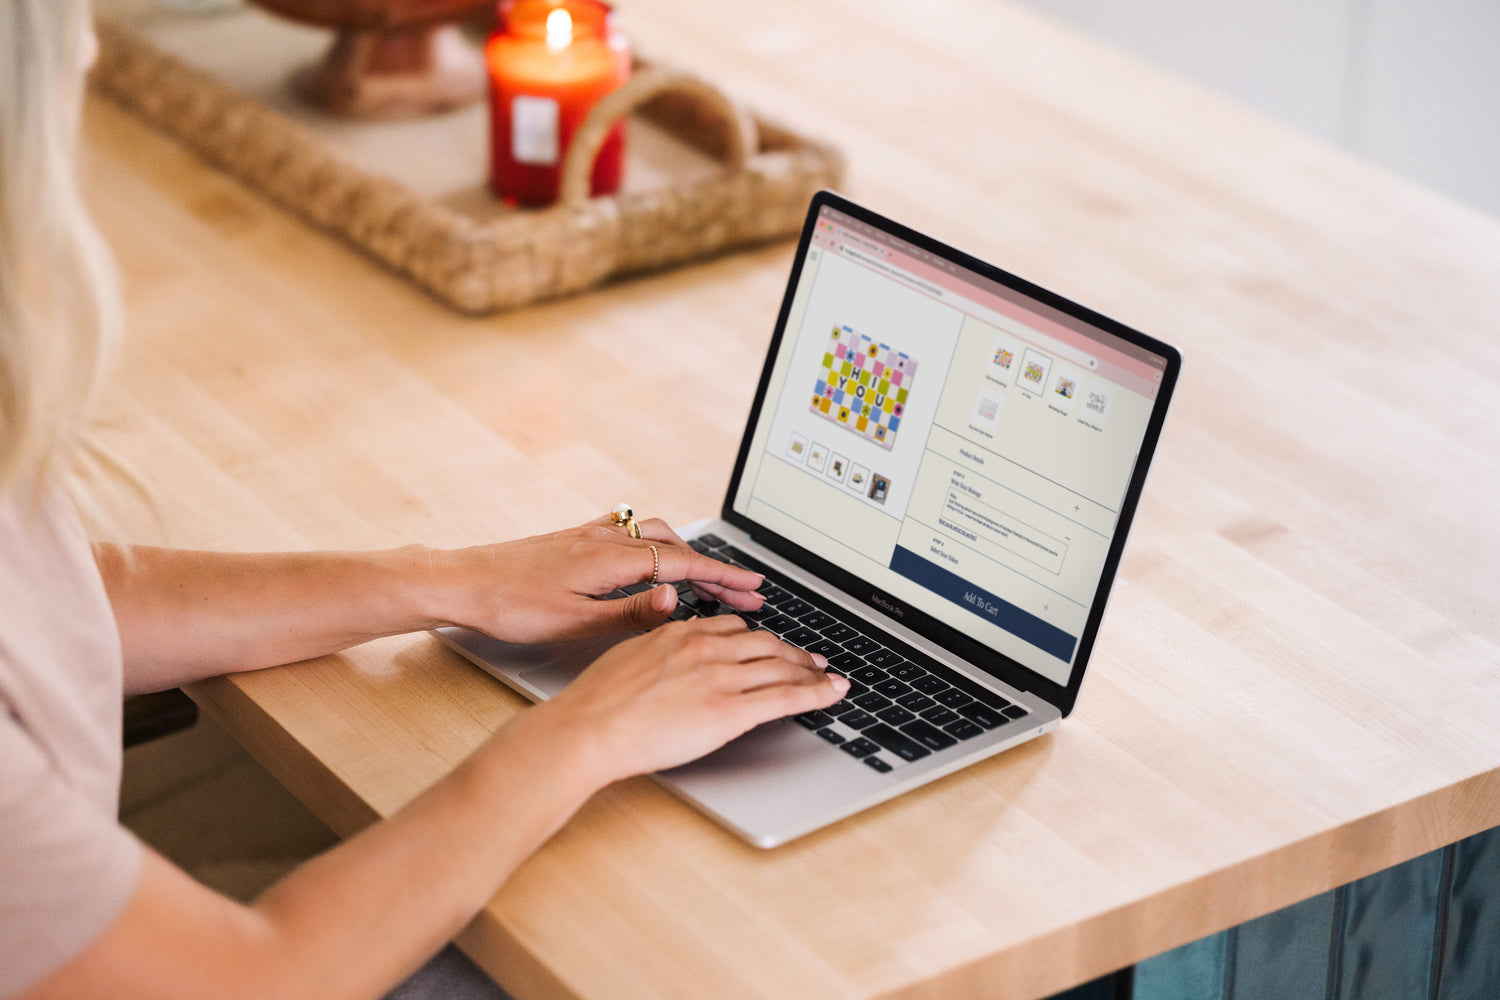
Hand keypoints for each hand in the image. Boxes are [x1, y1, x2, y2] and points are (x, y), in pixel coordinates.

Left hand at [430, 516, 764, 644]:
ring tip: (707, 577)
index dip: (724, 575)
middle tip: (745, 592)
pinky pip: (628, 532)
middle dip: (714, 567)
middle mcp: (604, 538)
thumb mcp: (574, 622)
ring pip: (654, 534)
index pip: (683, 563)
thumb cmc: (510, 607)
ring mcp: (588, 534)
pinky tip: (650, 555)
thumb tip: (677, 597)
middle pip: (676, 546)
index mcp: (610, 559)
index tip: (755, 588)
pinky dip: (653, 542)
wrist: (460, 581)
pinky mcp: (573, 538)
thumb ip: (630, 611)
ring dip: (686, 552)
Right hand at [533, 616, 849, 783]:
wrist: (590, 728)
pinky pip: (786, 696)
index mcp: (680, 633)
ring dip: (810, 671)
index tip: (769, 646)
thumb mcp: (630, 656)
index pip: (733, 628)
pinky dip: (816, 693)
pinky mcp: (731, 710)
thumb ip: (659, 648)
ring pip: (781, 666)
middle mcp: (706, 648)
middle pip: (765, 644)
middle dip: (792, 653)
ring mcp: (721, 678)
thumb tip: (672, 646)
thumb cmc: (597, 702)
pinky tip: (832, 693)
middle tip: (810, 661)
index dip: (758, 638)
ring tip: (827, 677)